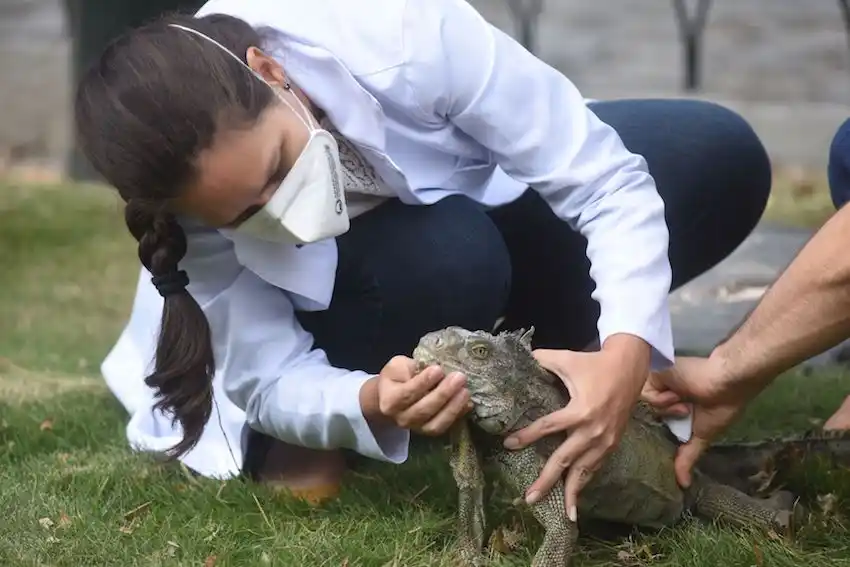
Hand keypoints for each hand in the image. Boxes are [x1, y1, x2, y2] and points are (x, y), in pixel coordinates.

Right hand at [370, 355, 471, 435]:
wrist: (392, 397)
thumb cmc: (397, 377)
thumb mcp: (397, 366)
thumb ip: (409, 367)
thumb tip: (433, 370)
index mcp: (390, 401)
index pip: (407, 394)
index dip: (423, 382)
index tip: (438, 369)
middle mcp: (401, 418)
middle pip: (424, 409)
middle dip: (443, 393)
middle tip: (459, 377)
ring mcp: (416, 428)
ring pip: (435, 423)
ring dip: (453, 407)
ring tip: (465, 391)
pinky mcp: (429, 431)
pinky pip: (444, 426)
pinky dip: (457, 415)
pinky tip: (467, 403)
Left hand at [503, 334, 649, 520]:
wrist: (630, 367)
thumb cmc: (595, 363)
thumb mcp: (567, 359)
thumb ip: (542, 360)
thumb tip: (520, 359)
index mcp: (580, 411)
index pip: (548, 427)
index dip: (527, 436)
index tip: (509, 444)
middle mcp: (593, 431)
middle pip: (565, 461)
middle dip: (547, 482)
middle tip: (530, 499)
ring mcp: (605, 440)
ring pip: (585, 472)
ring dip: (572, 493)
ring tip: (563, 513)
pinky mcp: (613, 443)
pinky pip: (596, 467)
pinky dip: (586, 482)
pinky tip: (578, 497)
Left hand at [641, 356, 749, 487]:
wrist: (725, 381)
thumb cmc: (720, 408)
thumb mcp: (702, 435)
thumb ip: (688, 457)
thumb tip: (684, 484)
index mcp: (672, 408)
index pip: (653, 424)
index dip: (655, 433)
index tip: (660, 443)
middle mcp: (662, 395)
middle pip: (645, 415)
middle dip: (663, 421)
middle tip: (681, 418)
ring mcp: (657, 384)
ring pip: (644, 406)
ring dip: (668, 409)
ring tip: (686, 405)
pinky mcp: (654, 374)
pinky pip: (646, 394)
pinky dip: (663, 400)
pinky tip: (678, 395)